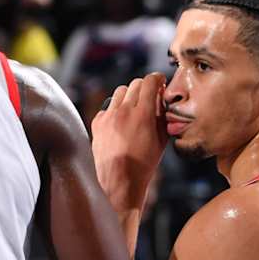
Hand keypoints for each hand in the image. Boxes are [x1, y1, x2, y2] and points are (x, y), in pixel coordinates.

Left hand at [90, 73, 169, 213]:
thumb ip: (162, 115)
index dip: (157, 79)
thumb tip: (160, 99)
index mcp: (143, 114)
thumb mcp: (161, 139)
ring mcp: (108, 117)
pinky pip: (107, 107)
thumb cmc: (143, 164)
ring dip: (129, 96)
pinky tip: (120, 122)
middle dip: (144, 87)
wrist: (119, 181)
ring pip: (120, 92)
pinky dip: (115, 110)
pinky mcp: (97, 123)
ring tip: (134, 109)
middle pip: (135, 84)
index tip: (159, 81)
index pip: (150, 81)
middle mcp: (124, 111)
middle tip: (149, 96)